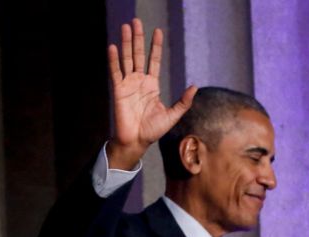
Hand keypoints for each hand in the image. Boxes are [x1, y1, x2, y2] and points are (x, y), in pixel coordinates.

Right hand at [106, 18, 196, 170]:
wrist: (137, 142)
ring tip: (125, 27)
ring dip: (126, 43)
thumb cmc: (153, 131)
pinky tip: (113, 47)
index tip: (157, 31)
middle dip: (137, 38)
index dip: (155, 46)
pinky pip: (115, 72)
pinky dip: (114, 60)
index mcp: (151, 85)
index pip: (154, 60)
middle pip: (138, 54)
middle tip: (136, 21)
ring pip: (127, 59)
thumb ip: (183, 101)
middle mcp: (139, 81)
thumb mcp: (172, 115)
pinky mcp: (118, 91)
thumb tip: (195, 86)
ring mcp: (128, 85)